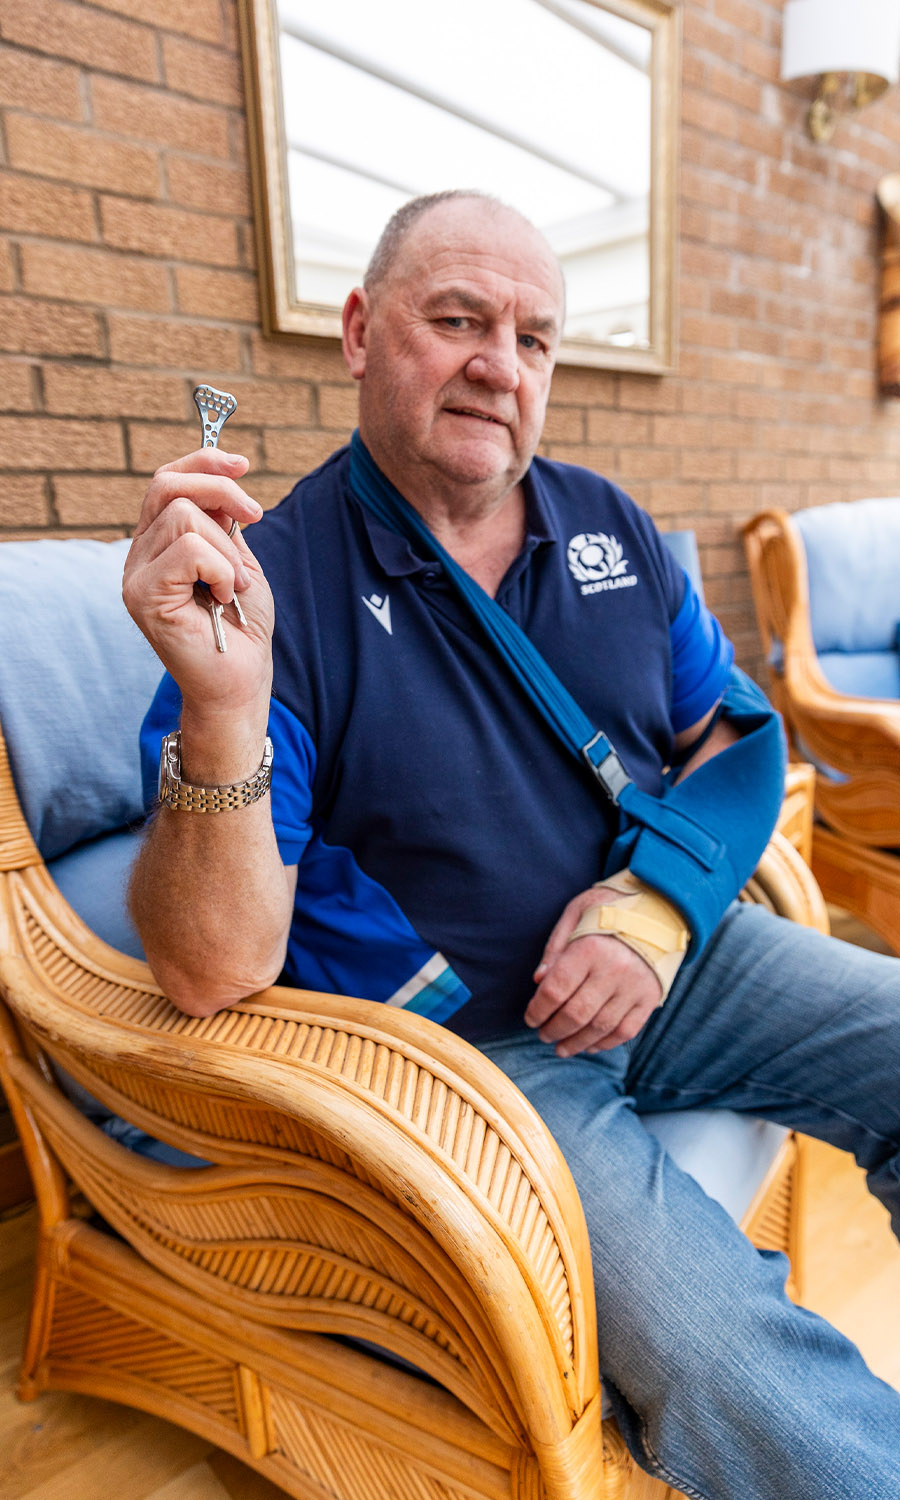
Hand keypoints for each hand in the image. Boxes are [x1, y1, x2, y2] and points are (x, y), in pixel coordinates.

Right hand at [122, 450, 273, 721]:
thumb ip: (222, 522)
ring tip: (235, 587)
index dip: (204, 461)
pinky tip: (224, 598)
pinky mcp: (142, 596)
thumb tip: (224, 475)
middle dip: (222, 492)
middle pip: (169, 486)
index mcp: (157, 543)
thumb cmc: (241, 626)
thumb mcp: (238, 560)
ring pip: (185, 517)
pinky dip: (220, 569)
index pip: (166, 480)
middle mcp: (138, 555)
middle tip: (255, 518)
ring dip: (227, 550)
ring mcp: (135, 576)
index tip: (243, 465)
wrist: (240, 681)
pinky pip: (188, 549)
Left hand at [524, 887, 661, 1056]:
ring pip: (600, 1028)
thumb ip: (555, 946)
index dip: (537, 1010)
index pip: (555, 990)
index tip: (530, 1019)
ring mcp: (634, 987)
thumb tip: (538, 981)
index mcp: (590, 948)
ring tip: (561, 1048)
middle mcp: (614, 970)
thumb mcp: (576, 913)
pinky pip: (625, 1031)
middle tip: (543, 1035)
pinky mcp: (650, 998)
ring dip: (576, 1043)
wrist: (659, 909)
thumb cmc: (609, 909)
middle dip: (553, 1030)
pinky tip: (590, 1046)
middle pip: (576, 1014)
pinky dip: (605, 1043)